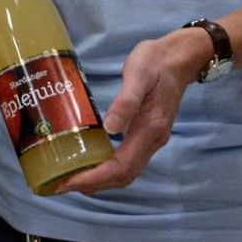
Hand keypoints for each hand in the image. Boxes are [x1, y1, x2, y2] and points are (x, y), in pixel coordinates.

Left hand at [54, 27, 209, 194]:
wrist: (179, 57)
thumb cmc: (155, 63)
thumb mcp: (137, 75)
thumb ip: (125, 102)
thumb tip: (109, 129)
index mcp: (150, 129)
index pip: (121, 167)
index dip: (95, 178)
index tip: (71, 182)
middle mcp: (153, 141)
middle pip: (123, 176)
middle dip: (94, 184)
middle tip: (62, 184)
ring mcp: (152, 139)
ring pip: (127, 171)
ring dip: (101, 180)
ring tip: (73, 178)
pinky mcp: (147, 133)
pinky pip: (127, 160)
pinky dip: (108, 168)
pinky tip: (92, 162)